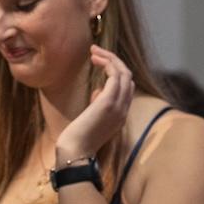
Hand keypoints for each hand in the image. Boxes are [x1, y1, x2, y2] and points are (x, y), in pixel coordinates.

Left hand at [54, 45, 133, 164]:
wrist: (76, 152)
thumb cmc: (78, 139)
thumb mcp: (92, 119)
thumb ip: (98, 105)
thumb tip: (97, 91)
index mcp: (121, 115)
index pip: (127, 87)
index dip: (115, 72)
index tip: (99, 64)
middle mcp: (124, 109)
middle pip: (128, 77)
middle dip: (114, 61)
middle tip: (96, 51)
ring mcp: (118, 105)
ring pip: (123, 73)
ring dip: (110, 58)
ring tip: (94, 51)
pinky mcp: (108, 102)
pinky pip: (115, 75)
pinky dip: (107, 63)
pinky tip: (95, 59)